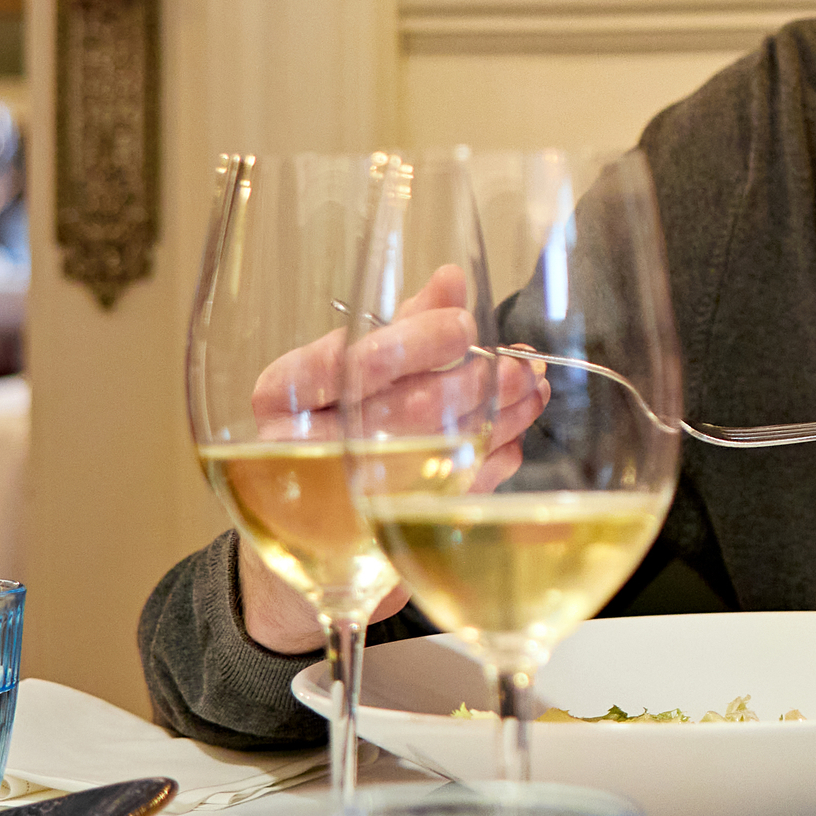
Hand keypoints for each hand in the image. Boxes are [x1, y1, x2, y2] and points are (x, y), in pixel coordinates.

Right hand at [231, 264, 534, 655]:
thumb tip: (450, 279)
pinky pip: (445, 495)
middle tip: (518, 362)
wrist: (307, 527)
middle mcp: (298, 446)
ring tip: (532, 389)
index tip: (463, 325)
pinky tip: (514, 434)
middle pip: (400, 410)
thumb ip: (402, 325)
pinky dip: (488, 461)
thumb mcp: (355, 368)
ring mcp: (337, 498)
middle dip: (471, 383)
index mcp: (282, 390)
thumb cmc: (333, 425)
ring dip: (495, 418)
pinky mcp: (378, 536)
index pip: (353, 362)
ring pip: (431, 454)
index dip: (414, 342)